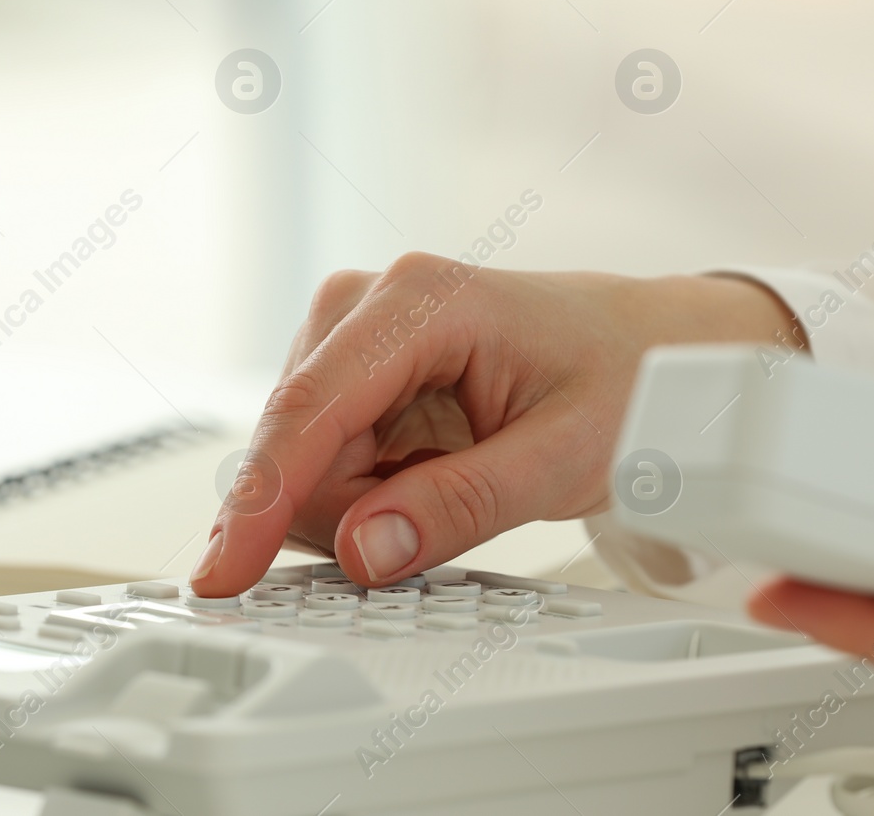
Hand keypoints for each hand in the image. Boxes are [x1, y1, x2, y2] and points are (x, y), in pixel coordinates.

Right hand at [189, 252, 800, 595]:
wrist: (651, 346)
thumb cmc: (623, 377)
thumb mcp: (562, 455)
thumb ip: (461, 505)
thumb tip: (364, 551)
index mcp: (420, 301)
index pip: (310, 408)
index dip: (259, 500)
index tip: (222, 572)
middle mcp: (371, 304)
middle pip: (298, 447)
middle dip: (350, 511)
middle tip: (450, 510)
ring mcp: (356, 334)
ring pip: (304, 460)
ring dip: (364, 501)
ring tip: (459, 476)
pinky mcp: (357, 368)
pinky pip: (326, 458)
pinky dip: (370, 490)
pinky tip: (432, 471)